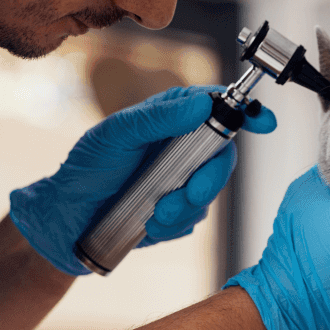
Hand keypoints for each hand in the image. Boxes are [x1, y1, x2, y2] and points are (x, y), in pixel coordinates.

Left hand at [9, 86, 276, 275]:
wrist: (66, 222)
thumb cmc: (86, 169)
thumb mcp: (116, 134)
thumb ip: (159, 118)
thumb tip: (202, 104)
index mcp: (169, 119)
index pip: (216, 107)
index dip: (245, 112)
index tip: (264, 122)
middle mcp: (180, 148)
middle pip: (222, 156)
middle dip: (210, 179)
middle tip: (190, 192)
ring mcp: (181, 181)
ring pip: (210, 193)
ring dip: (185, 207)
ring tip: (154, 213)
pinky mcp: (178, 212)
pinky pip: (194, 219)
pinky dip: (174, 225)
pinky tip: (148, 223)